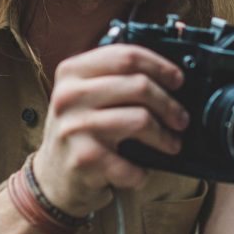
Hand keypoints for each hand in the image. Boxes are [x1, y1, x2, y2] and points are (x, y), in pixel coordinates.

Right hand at [32, 44, 189, 215]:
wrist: (52, 177)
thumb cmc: (81, 131)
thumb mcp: (88, 96)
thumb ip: (118, 78)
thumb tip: (171, 74)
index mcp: (73, 71)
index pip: (126, 56)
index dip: (160, 66)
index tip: (177, 80)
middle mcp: (70, 95)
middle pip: (139, 85)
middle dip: (170, 104)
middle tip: (181, 119)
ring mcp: (74, 126)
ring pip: (140, 120)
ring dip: (164, 138)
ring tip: (171, 145)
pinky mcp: (82, 158)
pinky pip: (130, 163)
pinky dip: (142, 172)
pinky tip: (140, 173)